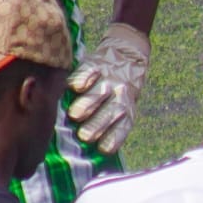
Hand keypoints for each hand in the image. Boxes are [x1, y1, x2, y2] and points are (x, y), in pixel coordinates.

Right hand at [67, 23, 149, 153]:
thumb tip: (91, 151)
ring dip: (88, 104)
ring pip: (99, 93)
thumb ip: (110, 123)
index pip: (123, 125)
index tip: (102, 149)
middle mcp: (121, 93)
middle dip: (98, 125)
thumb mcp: (123, 104)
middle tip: (84, 136)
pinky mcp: (97, 63)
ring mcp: (109, 77)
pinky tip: (75, 87)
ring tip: (75, 116)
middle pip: (111, 111)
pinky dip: (83, 79)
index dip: (114, 137)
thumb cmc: (118, 88)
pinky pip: (90, 72)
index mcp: (127, 106)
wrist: (127, 52)